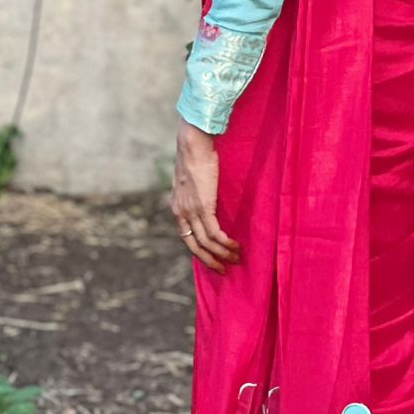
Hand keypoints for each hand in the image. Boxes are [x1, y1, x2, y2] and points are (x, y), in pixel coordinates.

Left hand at [170, 117, 241, 272]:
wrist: (193, 145)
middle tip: (225, 269)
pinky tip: (235, 246)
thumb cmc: (195, 156)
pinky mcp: (203, 207)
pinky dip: (225, 243)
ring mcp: (191, 211)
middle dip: (210, 260)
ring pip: (206, 243)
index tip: (213, 259)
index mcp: (176, 207)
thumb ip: (193, 192)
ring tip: (236, 258)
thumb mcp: (189, 179)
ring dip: (222, 254)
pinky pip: (215, 233)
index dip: (200, 251)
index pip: (187, 237)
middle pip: (195, 246)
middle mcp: (181, 213)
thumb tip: (204, 196)